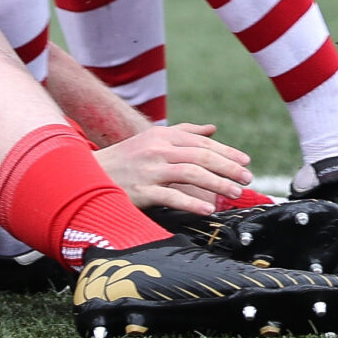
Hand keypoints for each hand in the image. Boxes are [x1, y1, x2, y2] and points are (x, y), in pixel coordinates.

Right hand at [94, 123, 254, 215]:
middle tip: (247, 177)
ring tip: (234, 192)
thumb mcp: (153, 139)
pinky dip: (192, 202)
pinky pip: (172, 196)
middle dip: (228, 167)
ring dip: (217, 183)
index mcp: (162, 135)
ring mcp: (150, 170)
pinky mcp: (142, 191)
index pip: (201, 143)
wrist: (90, 174)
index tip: (245, 161)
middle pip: (201, 156)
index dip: (226, 151)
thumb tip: (213, 129)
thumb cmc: (126, 159)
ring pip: (191, 174)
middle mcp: (158, 149)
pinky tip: (208, 209)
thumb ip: (184, 133)